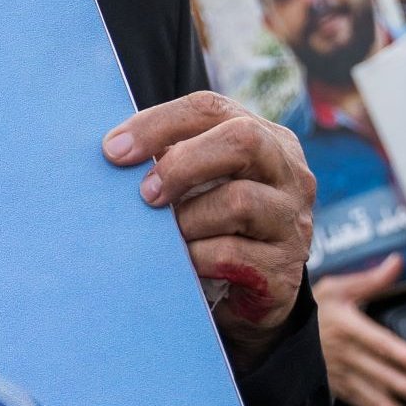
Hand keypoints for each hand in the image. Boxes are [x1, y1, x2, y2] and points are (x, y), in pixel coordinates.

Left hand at [106, 92, 314, 356]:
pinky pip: (230, 254)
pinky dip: (195, 258)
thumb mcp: (195, 185)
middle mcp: (289, 174)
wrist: (247, 295)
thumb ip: (168, 160)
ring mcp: (293, 221)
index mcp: (265, 139)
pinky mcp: (285, 269)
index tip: (113, 151)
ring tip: (170, 236)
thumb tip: (112, 152)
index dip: (158, 124)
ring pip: (239, 202)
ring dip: (187, 220)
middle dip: (182, 164)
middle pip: (242, 140)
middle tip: (145, 194)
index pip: (210, 109)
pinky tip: (186, 266)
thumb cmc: (211, 226)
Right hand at [316, 255, 405, 405]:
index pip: (381, 344)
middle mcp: (346, 357)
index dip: (405, 357)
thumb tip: (399, 261)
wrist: (275, 333)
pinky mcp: (342, 393)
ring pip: (377, 403)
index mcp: (348, 328)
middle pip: (385, 377)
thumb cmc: (311, 307)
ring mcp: (343, 379)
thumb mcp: (336, 287)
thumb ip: (371, 279)